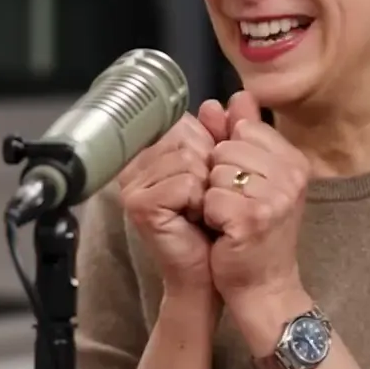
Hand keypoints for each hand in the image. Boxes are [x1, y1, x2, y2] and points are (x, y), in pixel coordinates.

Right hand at [118, 99, 231, 293]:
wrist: (212, 272)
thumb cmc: (217, 223)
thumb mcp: (226, 170)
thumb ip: (229, 133)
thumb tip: (237, 96)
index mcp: (153, 151)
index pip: (186, 124)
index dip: (209, 147)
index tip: (212, 178)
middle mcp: (137, 163)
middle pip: (185, 138)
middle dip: (209, 167)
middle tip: (206, 199)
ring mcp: (133, 184)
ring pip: (187, 159)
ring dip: (206, 186)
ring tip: (201, 210)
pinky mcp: (140, 204)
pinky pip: (184, 183)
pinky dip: (200, 201)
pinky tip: (195, 218)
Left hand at [202, 91, 308, 305]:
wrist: (263, 285)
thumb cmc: (256, 232)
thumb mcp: (257, 179)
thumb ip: (243, 136)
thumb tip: (229, 98)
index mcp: (295, 161)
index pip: (243, 129)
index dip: (230, 156)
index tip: (242, 185)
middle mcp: (291, 176)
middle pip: (226, 148)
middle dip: (218, 177)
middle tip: (235, 205)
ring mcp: (274, 197)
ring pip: (216, 171)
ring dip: (213, 196)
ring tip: (229, 218)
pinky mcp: (252, 219)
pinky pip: (210, 197)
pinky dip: (209, 215)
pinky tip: (224, 231)